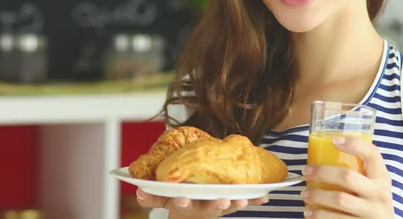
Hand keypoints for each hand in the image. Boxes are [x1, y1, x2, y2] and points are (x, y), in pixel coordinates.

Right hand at [136, 188, 268, 217]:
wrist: (193, 213)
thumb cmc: (176, 198)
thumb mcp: (160, 199)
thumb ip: (149, 197)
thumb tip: (138, 190)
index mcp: (185, 205)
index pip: (182, 205)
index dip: (182, 202)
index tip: (182, 199)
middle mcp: (203, 208)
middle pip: (210, 208)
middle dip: (216, 205)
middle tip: (222, 200)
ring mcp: (218, 206)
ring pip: (228, 206)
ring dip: (237, 202)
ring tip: (244, 199)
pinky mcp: (231, 202)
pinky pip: (245, 200)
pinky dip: (255, 198)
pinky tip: (264, 196)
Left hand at [301, 136, 393, 217]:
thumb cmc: (371, 201)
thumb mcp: (371, 185)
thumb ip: (357, 171)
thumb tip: (321, 153)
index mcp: (381, 178)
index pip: (372, 154)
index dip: (354, 144)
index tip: (334, 140)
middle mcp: (379, 194)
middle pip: (347, 177)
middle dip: (322, 172)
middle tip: (306, 172)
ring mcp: (372, 212)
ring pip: (340, 199)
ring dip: (317, 195)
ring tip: (304, 194)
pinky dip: (319, 215)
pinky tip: (310, 213)